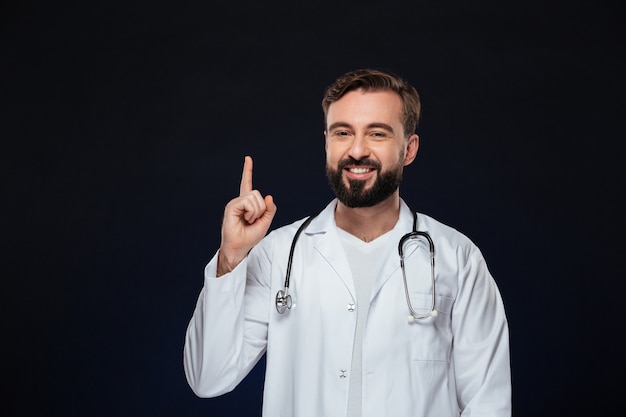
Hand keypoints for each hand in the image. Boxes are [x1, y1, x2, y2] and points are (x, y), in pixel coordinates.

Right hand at [217, 156, 276, 275]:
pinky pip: (248, 202)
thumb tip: (268, 197)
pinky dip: (251, 212)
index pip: (247, 184)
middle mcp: (240, 201)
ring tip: (248, 220)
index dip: (247, 171)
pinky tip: (245, 219)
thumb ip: (269, 209)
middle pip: (258, 194)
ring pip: (254, 198)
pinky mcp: (231, 206)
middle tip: (253, 220)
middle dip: (261, 209)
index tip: (248, 158)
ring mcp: (235, 203)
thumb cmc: (249, 236)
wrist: (239, 247)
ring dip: (256, 212)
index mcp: (247, 203)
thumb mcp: (265, 222)